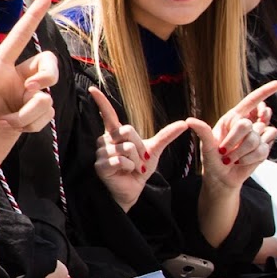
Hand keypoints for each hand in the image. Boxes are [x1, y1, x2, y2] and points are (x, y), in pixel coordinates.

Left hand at [0, 0, 59, 185]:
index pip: (17, 39)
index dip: (31, 18)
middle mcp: (12, 81)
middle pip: (47, 63)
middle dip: (48, 73)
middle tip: (32, 88)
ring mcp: (23, 100)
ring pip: (47, 95)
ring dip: (31, 112)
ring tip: (9, 122)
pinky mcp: (31, 118)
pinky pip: (48, 113)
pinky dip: (33, 124)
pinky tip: (14, 130)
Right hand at [88, 86, 191, 210]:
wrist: (134, 189)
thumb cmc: (139, 168)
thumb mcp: (154, 149)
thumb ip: (166, 135)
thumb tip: (184, 123)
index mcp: (116, 133)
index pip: (108, 114)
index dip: (101, 101)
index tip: (92, 88)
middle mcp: (106, 140)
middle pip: (127, 131)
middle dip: (139, 147)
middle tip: (138, 160)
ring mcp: (101, 152)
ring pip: (127, 148)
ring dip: (135, 161)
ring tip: (131, 168)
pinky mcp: (101, 166)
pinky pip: (121, 160)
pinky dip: (129, 167)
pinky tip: (124, 172)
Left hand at [187, 81, 276, 189]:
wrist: (222, 178)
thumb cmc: (212, 160)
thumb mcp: (205, 146)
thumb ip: (202, 131)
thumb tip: (189, 120)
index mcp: (233, 118)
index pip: (251, 101)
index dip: (265, 92)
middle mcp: (247, 124)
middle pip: (250, 124)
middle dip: (235, 140)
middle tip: (224, 149)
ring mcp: (257, 136)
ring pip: (259, 137)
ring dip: (243, 151)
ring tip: (233, 157)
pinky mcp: (264, 148)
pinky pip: (265, 148)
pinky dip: (251, 157)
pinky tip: (243, 160)